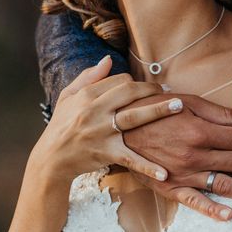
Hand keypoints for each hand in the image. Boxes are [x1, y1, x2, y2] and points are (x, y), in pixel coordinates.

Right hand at [30, 56, 183, 183]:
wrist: (51, 158)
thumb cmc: (61, 124)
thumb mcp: (68, 96)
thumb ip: (88, 76)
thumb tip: (108, 59)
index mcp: (87, 95)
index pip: (119, 80)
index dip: (135, 82)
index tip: (146, 88)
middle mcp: (95, 111)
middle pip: (130, 92)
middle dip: (152, 89)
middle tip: (171, 92)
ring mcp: (102, 132)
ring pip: (135, 118)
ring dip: (159, 111)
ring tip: (179, 106)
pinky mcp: (106, 153)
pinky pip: (130, 158)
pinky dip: (147, 166)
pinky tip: (165, 172)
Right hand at [122, 93, 231, 220]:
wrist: (114, 127)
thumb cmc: (151, 109)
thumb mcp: (186, 102)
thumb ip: (221, 113)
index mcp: (201, 130)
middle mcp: (196, 154)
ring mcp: (183, 173)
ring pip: (224, 184)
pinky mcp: (169, 186)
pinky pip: (194, 201)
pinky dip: (212, 209)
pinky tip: (231, 215)